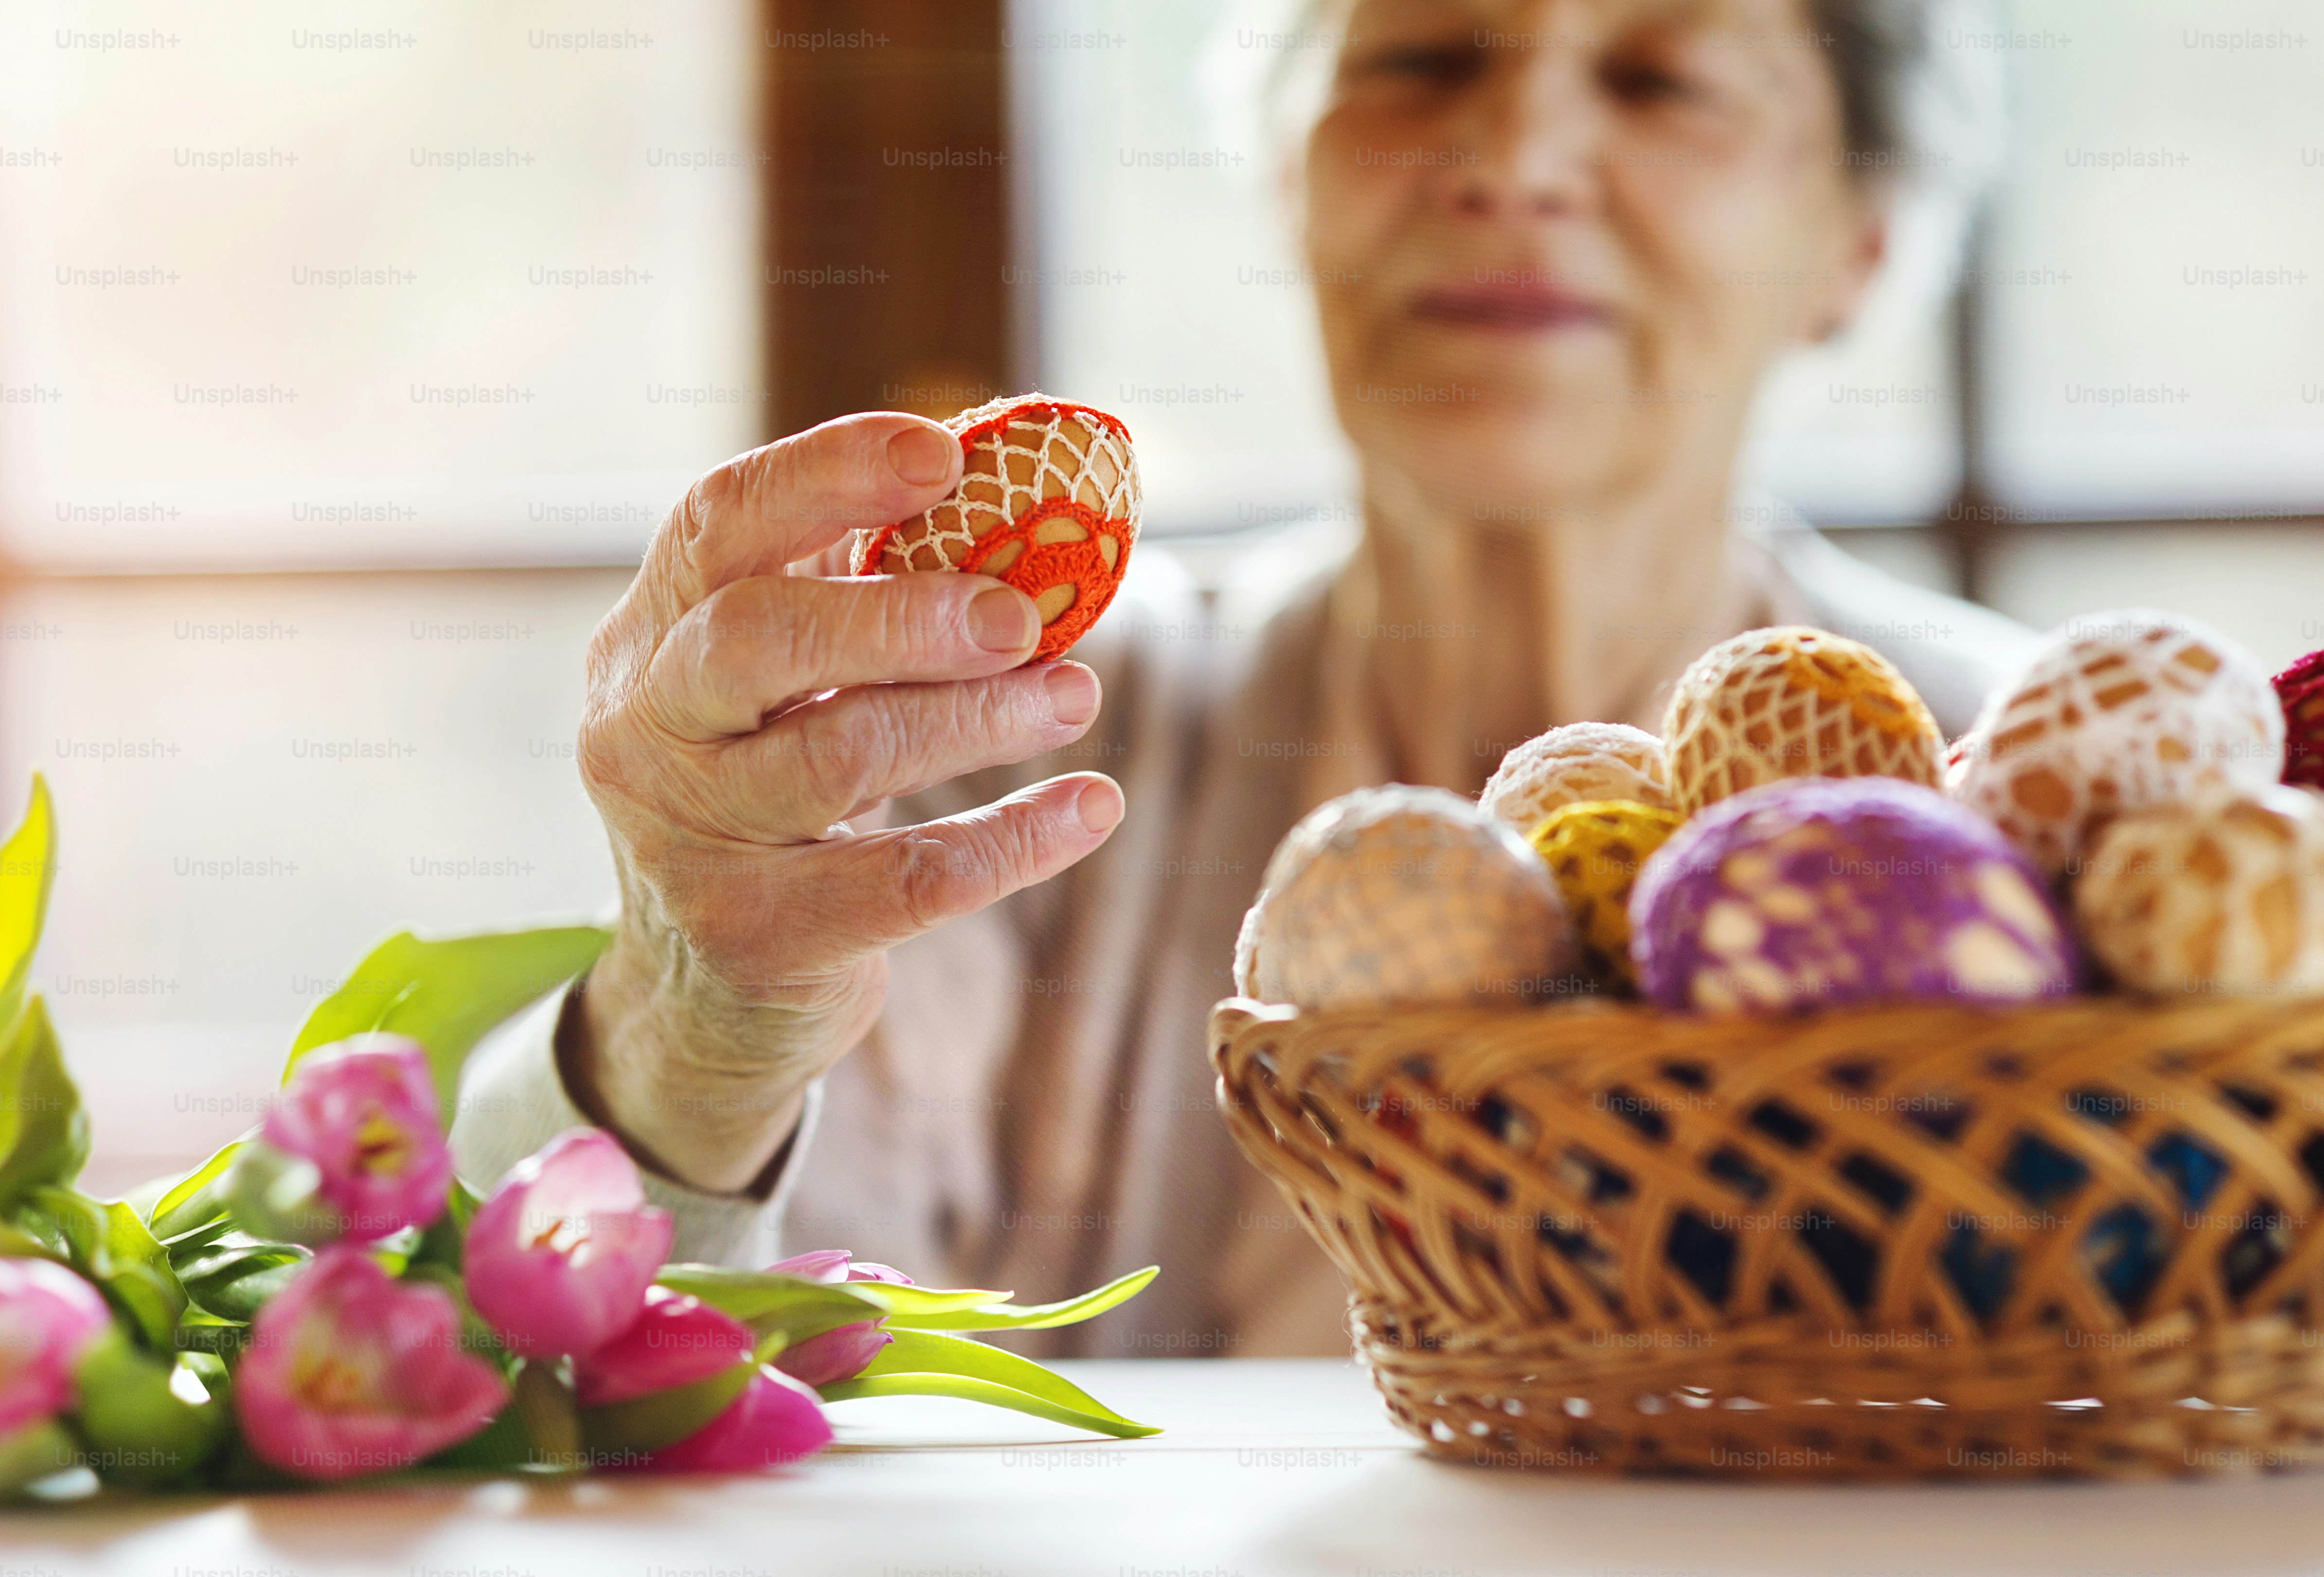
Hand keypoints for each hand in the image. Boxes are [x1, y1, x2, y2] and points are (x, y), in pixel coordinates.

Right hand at [569, 412, 1123, 1192]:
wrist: (698, 996)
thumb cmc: (769, 793)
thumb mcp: (776, 690)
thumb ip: (853, 594)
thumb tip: (1009, 489)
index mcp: (649, 637)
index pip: (715, 522)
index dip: (827, 473)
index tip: (944, 455)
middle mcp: (643, 731)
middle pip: (756, 638)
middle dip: (901, 615)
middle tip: (1021, 617)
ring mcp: (689, 842)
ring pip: (837, 757)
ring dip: (977, 720)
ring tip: (1074, 695)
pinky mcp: (756, 939)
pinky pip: (904, 881)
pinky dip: (1012, 839)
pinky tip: (1091, 806)